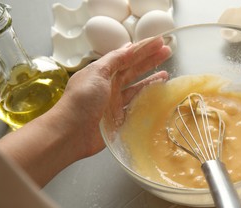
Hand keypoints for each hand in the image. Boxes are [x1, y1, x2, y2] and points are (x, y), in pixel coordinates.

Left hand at [54, 37, 170, 158]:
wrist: (72, 132)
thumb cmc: (82, 100)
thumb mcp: (96, 73)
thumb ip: (114, 60)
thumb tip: (128, 47)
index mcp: (102, 72)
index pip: (126, 56)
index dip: (143, 48)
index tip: (159, 42)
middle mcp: (109, 85)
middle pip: (133, 69)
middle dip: (150, 60)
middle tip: (168, 52)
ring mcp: (115, 102)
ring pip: (137, 87)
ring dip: (151, 79)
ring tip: (166, 73)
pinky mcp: (120, 118)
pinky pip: (136, 105)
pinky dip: (147, 100)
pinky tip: (156, 96)